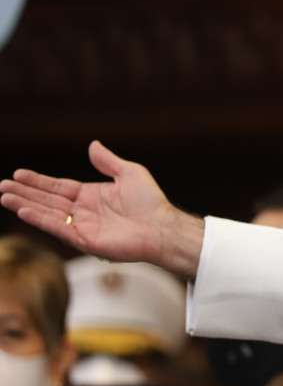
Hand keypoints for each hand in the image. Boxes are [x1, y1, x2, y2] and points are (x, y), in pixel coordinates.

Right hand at [0, 141, 204, 279]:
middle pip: (47, 200)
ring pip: (47, 214)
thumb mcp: (129, 173)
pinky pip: (57, 228)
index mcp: (92, 196)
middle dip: (24, 193)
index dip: (38, 181)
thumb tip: (92, 145)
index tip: (18, 174)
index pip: (58, 187)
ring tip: (4, 196)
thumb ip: (108, 161)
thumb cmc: (151, 201)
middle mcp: (83, 211)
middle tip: (2, 186)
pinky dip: (40, 220)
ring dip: (25, 205)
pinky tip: (24, 211)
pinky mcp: (84, 240)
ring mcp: (82, 226)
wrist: (162, 226)